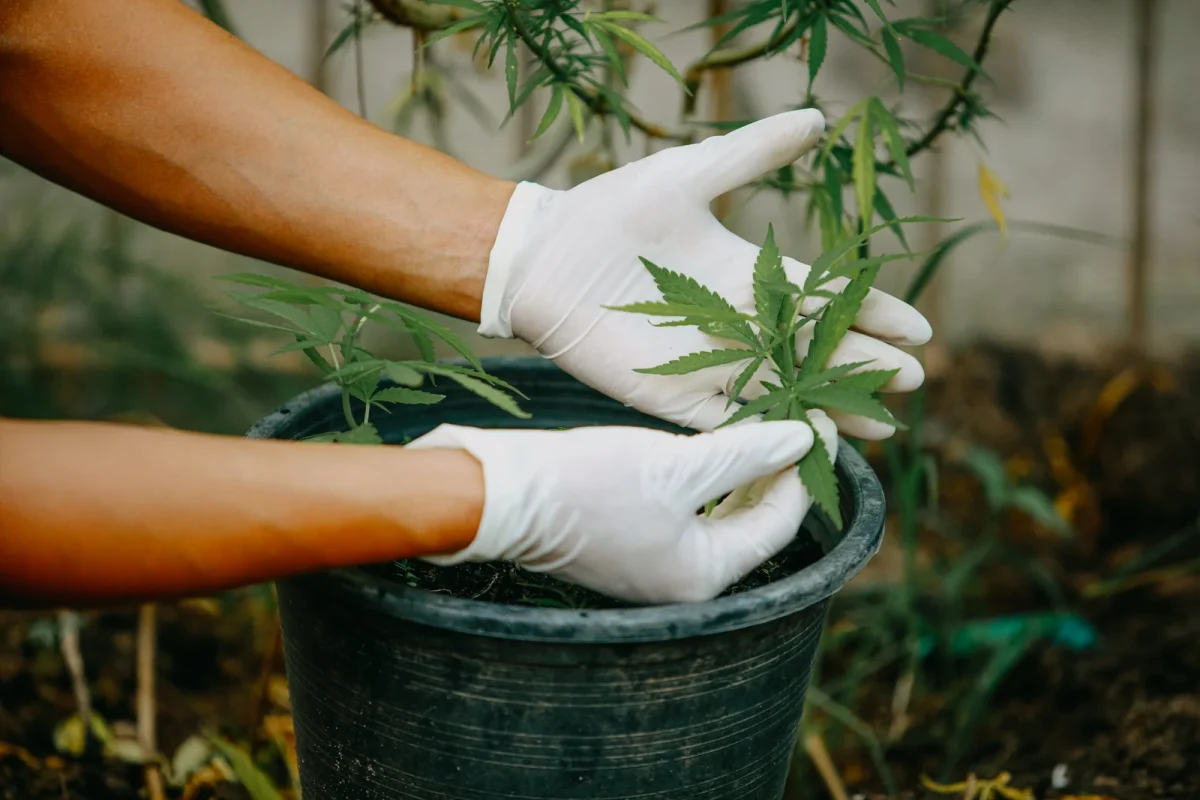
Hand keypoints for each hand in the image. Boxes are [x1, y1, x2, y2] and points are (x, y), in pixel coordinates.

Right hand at [404, 413, 837, 604]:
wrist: (500, 493)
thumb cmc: (589, 482)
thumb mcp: (676, 465)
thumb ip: (745, 454)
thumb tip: (804, 440)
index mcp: (703, 574)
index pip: (779, 523)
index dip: (801, 469)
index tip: (815, 421)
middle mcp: (683, 582)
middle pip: (753, 525)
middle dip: (774, 472)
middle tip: (792, 420)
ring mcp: (654, 567)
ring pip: (721, 518)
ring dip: (742, 475)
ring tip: (759, 425)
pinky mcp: (631, 545)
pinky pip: (689, 515)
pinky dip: (708, 483)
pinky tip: (713, 446)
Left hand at [480, 109, 929, 436]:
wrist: (545, 255)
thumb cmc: (612, 210)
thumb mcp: (690, 174)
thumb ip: (751, 153)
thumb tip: (818, 117)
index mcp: (748, 275)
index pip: (825, 299)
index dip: (872, 314)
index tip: (919, 330)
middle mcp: (736, 324)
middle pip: (815, 351)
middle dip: (865, 367)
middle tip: (914, 382)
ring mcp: (706, 363)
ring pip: (783, 392)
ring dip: (831, 407)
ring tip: (879, 424)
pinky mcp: (671, 396)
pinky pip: (728, 421)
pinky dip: (767, 433)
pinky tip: (810, 441)